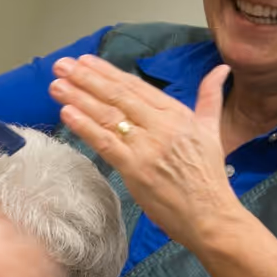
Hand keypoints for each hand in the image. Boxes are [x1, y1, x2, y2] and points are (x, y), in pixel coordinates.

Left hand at [53, 55, 239, 246]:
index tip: (86, 61)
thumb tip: (220, 69)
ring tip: (56, 85)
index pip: (135, 87)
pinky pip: (105, 143)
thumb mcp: (212, 130)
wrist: (211, 215)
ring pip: (108, 116)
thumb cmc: (210, 177)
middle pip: (117, 96)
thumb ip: (210, 97)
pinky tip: (67, 113)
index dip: (108, 72)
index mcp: (177, 114)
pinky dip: (85, 127)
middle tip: (61, 65)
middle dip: (86, 78)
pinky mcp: (136, 169)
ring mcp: (147, 147)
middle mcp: (161, 125)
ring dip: (79, 98)